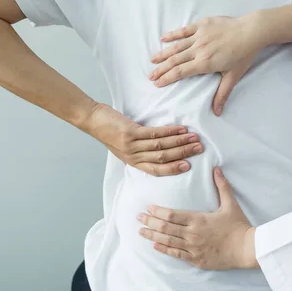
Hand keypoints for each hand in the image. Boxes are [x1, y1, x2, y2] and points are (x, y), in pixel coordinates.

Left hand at [83, 103, 203, 175]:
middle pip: (162, 158)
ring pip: (160, 146)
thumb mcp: (125, 147)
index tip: (188, 166)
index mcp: (133, 162)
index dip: (173, 169)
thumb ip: (141, 150)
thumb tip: (161, 148)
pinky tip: (180, 129)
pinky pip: (154, 133)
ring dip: (179, 142)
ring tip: (194, 138)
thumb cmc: (110, 132)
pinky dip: (169, 131)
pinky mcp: (130, 133)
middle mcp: (133, 156)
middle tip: (199, 149)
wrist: (92, 120)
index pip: (156, 170)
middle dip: (182, 154)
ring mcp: (132, 145)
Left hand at [137, 167, 258, 268]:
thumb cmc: (238, 226)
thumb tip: (216, 169)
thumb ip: (222, 186)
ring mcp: (193, 248)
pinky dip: (164, 249)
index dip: (158, 211)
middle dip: (150, 221)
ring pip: (168, 242)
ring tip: (140, 231)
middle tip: (138, 217)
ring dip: (152, 235)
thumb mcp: (230, 204)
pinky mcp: (196, 260)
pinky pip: (176, 254)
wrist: (247, 249)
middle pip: (165, 228)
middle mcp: (192, 234)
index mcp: (198, 219)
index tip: (148, 207)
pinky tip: (155, 245)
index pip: (172, 215)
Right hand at [149, 14, 266, 115]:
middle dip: (161, 69)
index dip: (167, 78)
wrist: (252, 31)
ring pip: (176, 46)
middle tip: (150, 75)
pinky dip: (173, 34)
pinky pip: (184, 30)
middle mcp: (198, 50)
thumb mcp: (233, 76)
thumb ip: (222, 94)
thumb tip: (217, 112)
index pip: (180, 72)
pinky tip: (163, 38)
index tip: (157, 83)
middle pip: (174, 61)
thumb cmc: (244, 54)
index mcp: (204, 63)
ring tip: (153, 60)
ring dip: (163, 54)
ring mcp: (199, 36)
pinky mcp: (202, 25)